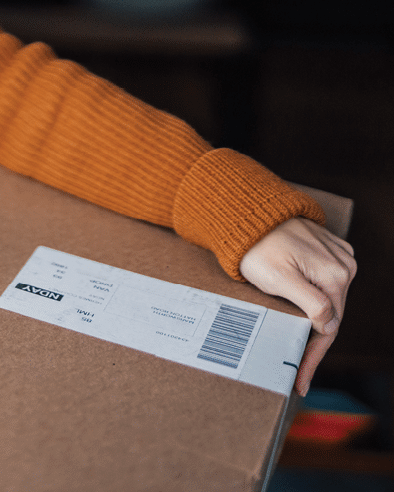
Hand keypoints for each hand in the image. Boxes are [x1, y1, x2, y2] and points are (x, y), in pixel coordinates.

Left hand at [239, 217, 355, 395]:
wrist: (248, 213)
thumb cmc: (258, 247)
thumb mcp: (280, 278)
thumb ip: (310, 302)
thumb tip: (330, 324)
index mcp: (336, 275)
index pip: (328, 327)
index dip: (314, 357)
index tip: (300, 380)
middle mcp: (344, 266)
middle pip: (330, 316)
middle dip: (313, 345)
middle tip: (297, 373)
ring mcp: (338, 257)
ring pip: (328, 301)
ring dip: (315, 324)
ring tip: (299, 351)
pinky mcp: (327, 252)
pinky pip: (324, 285)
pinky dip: (315, 302)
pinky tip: (304, 319)